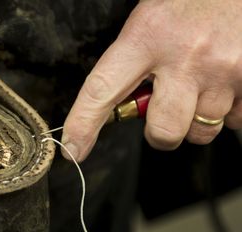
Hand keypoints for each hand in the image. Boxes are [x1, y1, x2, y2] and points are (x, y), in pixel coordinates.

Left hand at [62, 0, 241, 161]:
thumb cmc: (187, 3)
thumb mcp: (148, 24)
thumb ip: (133, 66)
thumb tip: (124, 110)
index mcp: (145, 37)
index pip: (102, 90)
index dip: (84, 124)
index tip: (73, 149)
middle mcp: (185, 57)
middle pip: (163, 131)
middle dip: (160, 133)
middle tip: (164, 112)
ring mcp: (222, 70)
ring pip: (201, 132)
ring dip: (195, 120)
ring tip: (199, 87)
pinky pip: (234, 122)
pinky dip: (227, 112)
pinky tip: (222, 85)